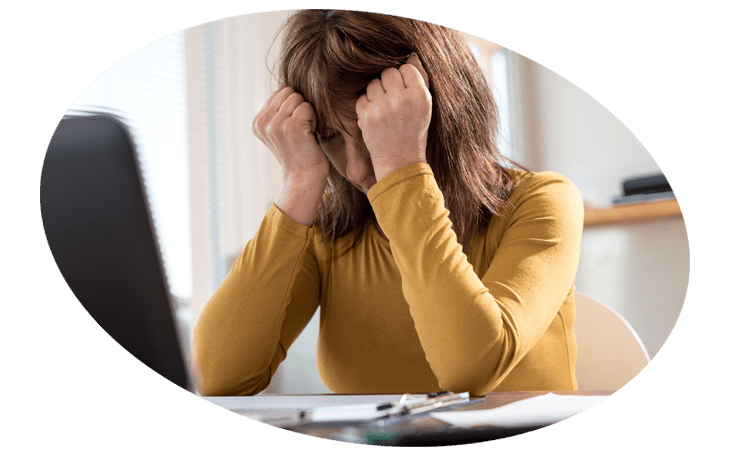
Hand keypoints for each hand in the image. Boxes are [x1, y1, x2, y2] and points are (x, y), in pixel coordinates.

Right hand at [253, 83, 329, 181]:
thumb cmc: (299, 151)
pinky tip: (310, 133)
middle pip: (288, 92)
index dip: (292, 106)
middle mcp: (262, 122)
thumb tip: (284, 83)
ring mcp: (275, 124)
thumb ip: (279, 107)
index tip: (294, 127)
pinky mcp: (290, 127)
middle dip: (299, 106)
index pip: (279, 92)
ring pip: (298, 97)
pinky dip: (313, 118)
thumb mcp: (282, 128)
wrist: (304, 177)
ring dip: (307, 112)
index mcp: (257, 122)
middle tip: (301, 129)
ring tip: (305, 131)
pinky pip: (306, 106)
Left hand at [355, 53, 431, 180]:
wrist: (400, 160)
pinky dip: (367, 105)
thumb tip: (412, 56)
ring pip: (373, 83)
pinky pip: (362, 97)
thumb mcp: (425, 106)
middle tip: (393, 99)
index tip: (405, 91)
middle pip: (388, 72)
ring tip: (384, 108)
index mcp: (419, 95)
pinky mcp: (366, 116)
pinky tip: (376, 116)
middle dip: (390, 84)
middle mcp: (401, 99)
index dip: (404, 78)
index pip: (406, 68)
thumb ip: (421, 79)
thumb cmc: (414, 131)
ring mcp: (382, 108)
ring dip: (377, 93)